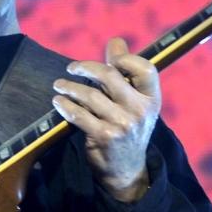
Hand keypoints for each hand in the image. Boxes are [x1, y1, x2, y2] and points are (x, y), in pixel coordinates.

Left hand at [52, 37, 160, 201]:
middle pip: (110, 76)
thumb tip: (116, 41)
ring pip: (90, 95)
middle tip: (71, 68)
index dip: (126, 58)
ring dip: (70, 87)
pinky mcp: (104, 137)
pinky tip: (59, 101)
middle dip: (86, 67)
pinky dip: (65, 105)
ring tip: (59, 85)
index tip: (109, 59)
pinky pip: (79, 115)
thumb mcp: (135, 103)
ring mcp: (122, 125)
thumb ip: (125, 73)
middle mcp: (140, 110)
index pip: (145, 68)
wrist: (127, 170)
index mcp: (152, 99)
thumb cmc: (128, 128)